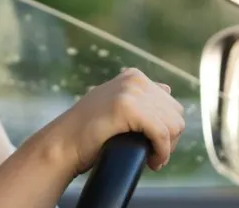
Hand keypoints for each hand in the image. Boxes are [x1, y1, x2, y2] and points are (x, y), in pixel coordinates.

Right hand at [42, 68, 185, 174]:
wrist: (63, 144)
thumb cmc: (87, 131)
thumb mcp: (115, 103)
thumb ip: (138, 94)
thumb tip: (167, 88)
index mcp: (133, 76)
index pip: (171, 104)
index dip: (166, 129)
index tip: (153, 144)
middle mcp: (134, 79)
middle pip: (176, 114)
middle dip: (170, 139)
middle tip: (153, 154)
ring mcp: (130, 91)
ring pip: (173, 125)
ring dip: (167, 148)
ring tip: (152, 158)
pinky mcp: (128, 108)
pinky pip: (162, 134)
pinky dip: (162, 152)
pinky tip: (152, 162)